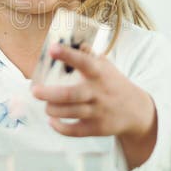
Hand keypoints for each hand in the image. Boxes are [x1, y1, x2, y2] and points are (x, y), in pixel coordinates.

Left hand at [31, 42, 155, 140]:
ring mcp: (97, 112)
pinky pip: (74, 131)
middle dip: (50, 93)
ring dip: (52, 109)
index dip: (68, 55)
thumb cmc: (113, 83)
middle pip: (71, 95)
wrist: (136, 111)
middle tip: (35, 90)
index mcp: (99, 74)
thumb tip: (70, 38)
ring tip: (45, 104)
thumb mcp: (106, 66)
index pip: (83, 62)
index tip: (52, 48)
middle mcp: (98, 93)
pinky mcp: (96, 128)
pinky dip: (59, 127)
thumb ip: (88, 54)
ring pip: (69, 113)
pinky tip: (52, 120)